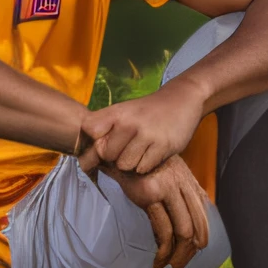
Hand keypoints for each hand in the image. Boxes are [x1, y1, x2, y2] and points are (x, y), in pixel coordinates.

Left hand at [81, 76, 203, 176]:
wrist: (182, 99)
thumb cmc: (147, 112)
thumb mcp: (124, 112)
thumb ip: (104, 131)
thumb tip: (84, 163)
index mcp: (117, 111)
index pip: (89, 130)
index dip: (94, 140)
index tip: (105, 140)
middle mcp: (129, 122)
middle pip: (106, 154)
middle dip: (115, 156)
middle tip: (127, 147)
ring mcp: (147, 134)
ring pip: (125, 165)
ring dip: (131, 163)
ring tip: (140, 150)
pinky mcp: (163, 146)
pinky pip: (143, 168)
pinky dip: (146, 165)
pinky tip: (152, 152)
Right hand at [110, 155, 209, 267]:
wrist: (119, 152)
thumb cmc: (142, 167)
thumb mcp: (167, 175)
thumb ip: (180, 193)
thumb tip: (188, 221)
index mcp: (188, 180)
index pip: (203, 213)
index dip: (202, 235)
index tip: (194, 251)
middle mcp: (182, 183)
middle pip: (196, 224)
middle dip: (191, 250)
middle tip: (181, 265)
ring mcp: (168, 188)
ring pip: (182, 230)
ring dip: (178, 254)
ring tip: (170, 266)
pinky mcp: (151, 194)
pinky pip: (163, 229)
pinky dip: (164, 249)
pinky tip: (158, 258)